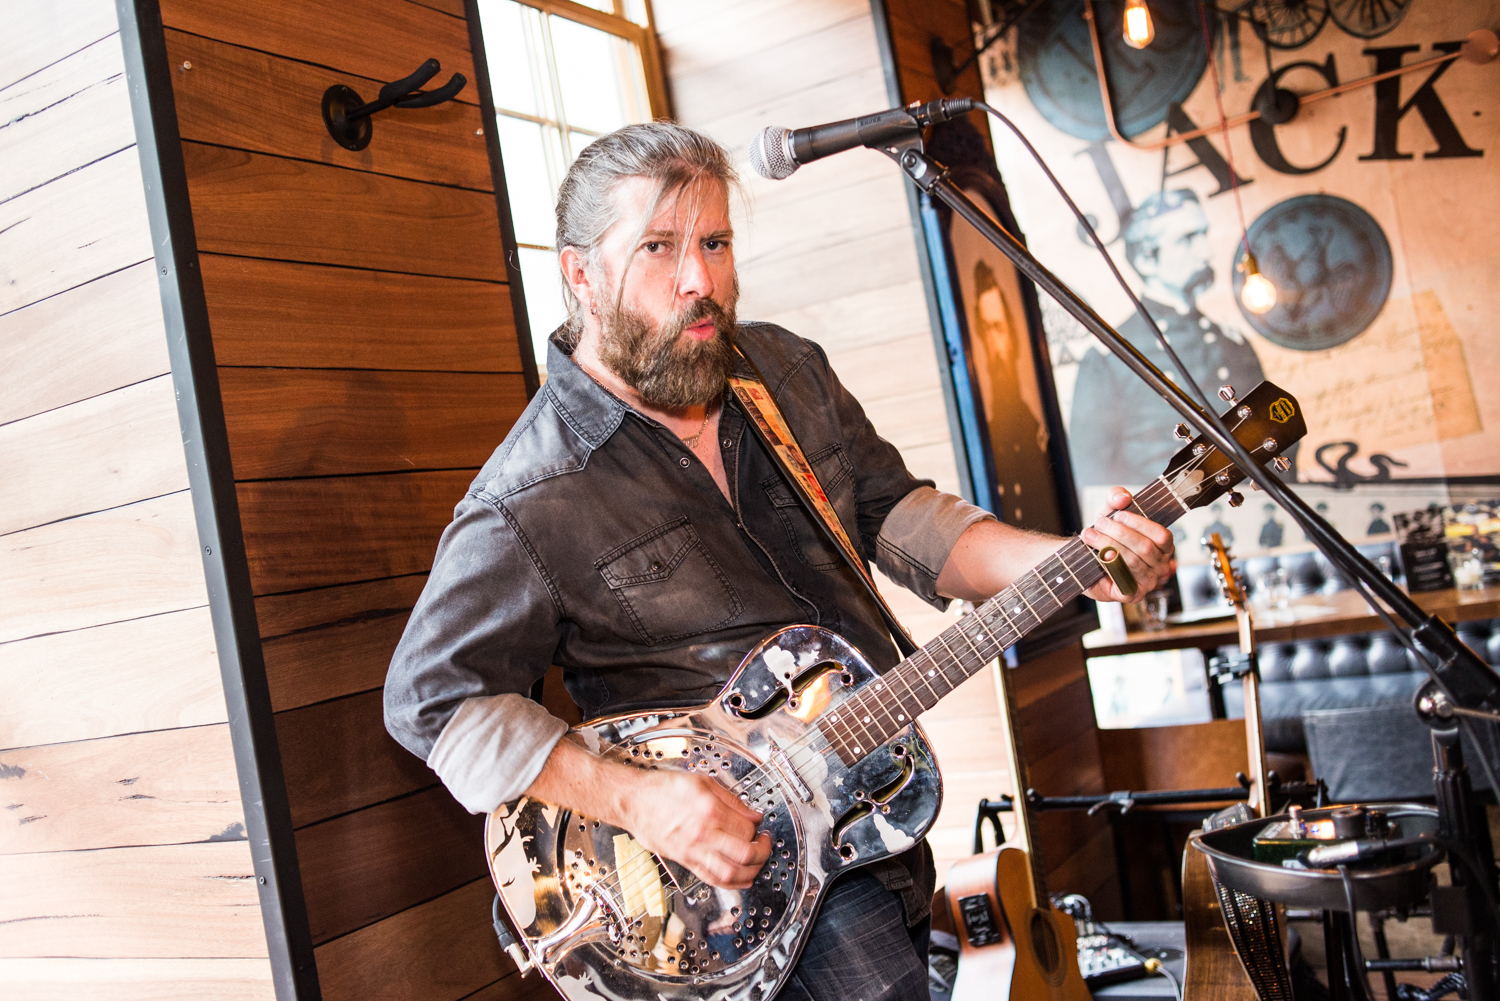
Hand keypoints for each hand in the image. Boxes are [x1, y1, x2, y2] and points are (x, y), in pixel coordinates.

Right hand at [622, 770, 771, 889]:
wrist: (633, 801)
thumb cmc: (661, 789)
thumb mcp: (701, 782)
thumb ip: (731, 800)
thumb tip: (752, 814)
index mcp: (709, 810)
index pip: (747, 828)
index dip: (758, 828)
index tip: (760, 825)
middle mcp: (702, 834)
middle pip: (744, 853)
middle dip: (762, 852)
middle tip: (765, 844)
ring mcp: (693, 851)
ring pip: (730, 873)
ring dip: (750, 872)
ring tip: (756, 863)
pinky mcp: (685, 861)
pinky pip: (712, 879)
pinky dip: (731, 883)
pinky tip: (741, 879)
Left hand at [1082, 487, 1175, 603]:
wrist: (1083, 559)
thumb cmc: (1104, 537)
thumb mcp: (1110, 511)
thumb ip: (1116, 498)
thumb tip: (1122, 497)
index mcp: (1162, 547)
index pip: (1162, 536)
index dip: (1140, 523)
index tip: (1118, 514)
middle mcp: (1159, 566)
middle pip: (1145, 548)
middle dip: (1119, 533)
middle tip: (1099, 523)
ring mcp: (1147, 582)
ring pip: (1133, 561)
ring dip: (1108, 545)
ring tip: (1090, 535)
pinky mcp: (1131, 594)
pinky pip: (1123, 578)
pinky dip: (1108, 564)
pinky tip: (1095, 554)